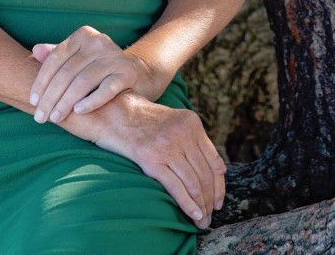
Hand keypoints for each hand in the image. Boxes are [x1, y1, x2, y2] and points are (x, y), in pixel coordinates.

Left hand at [30, 25, 159, 123]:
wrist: (137, 72)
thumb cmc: (98, 67)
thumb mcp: (78, 58)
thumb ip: (56, 55)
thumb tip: (35, 51)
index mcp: (82, 35)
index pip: (55, 59)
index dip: (41, 81)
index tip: (33, 101)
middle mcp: (98, 42)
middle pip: (67, 72)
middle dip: (51, 97)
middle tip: (40, 117)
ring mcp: (114, 56)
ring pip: (83, 81)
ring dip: (66, 102)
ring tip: (55, 118)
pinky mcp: (127, 72)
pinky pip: (106, 89)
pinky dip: (91, 101)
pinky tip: (78, 112)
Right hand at [69, 90, 225, 229]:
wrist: (114, 112)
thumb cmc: (144, 120)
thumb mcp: (175, 121)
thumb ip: (196, 141)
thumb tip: (220, 170)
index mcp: (192, 123)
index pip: (214, 162)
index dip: (219, 186)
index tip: (218, 202)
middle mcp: (182, 133)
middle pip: (204, 175)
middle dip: (210, 201)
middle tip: (210, 217)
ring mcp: (166, 146)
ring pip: (193, 183)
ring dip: (200, 206)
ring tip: (201, 220)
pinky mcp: (151, 159)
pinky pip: (176, 187)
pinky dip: (187, 204)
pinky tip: (193, 215)